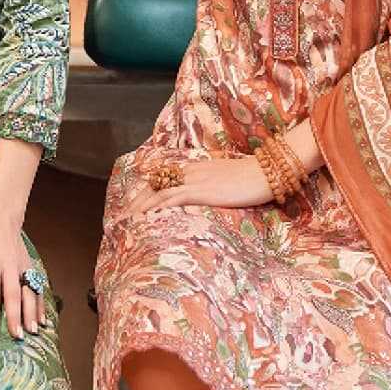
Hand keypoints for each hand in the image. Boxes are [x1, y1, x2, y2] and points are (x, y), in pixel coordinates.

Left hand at [0, 201, 47, 337]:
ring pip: (29, 292)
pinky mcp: (29, 266)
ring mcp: (22, 266)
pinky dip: (40, 304)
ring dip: (31, 313)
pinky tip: (41, 320)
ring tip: (32, 332)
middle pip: (14, 294)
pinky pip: (37, 287)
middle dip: (16, 317)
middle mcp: (9, 265)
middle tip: (17, 336)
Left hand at [121, 153, 271, 214]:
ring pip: (159, 192)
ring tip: (127, 221)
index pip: (164, 179)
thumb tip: (208, 197)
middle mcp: (191, 172)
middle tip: (123, 217)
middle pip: (156, 185)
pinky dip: (157, 207)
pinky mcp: (203, 191)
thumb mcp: (228, 179)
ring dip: (141, 207)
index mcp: (196, 168)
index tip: (135, 205)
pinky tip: (147, 217)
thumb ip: (213, 185)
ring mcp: (196, 180)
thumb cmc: (252, 178)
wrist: (267, 172)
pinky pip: (173, 198)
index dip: (147, 192)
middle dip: (137, 202)